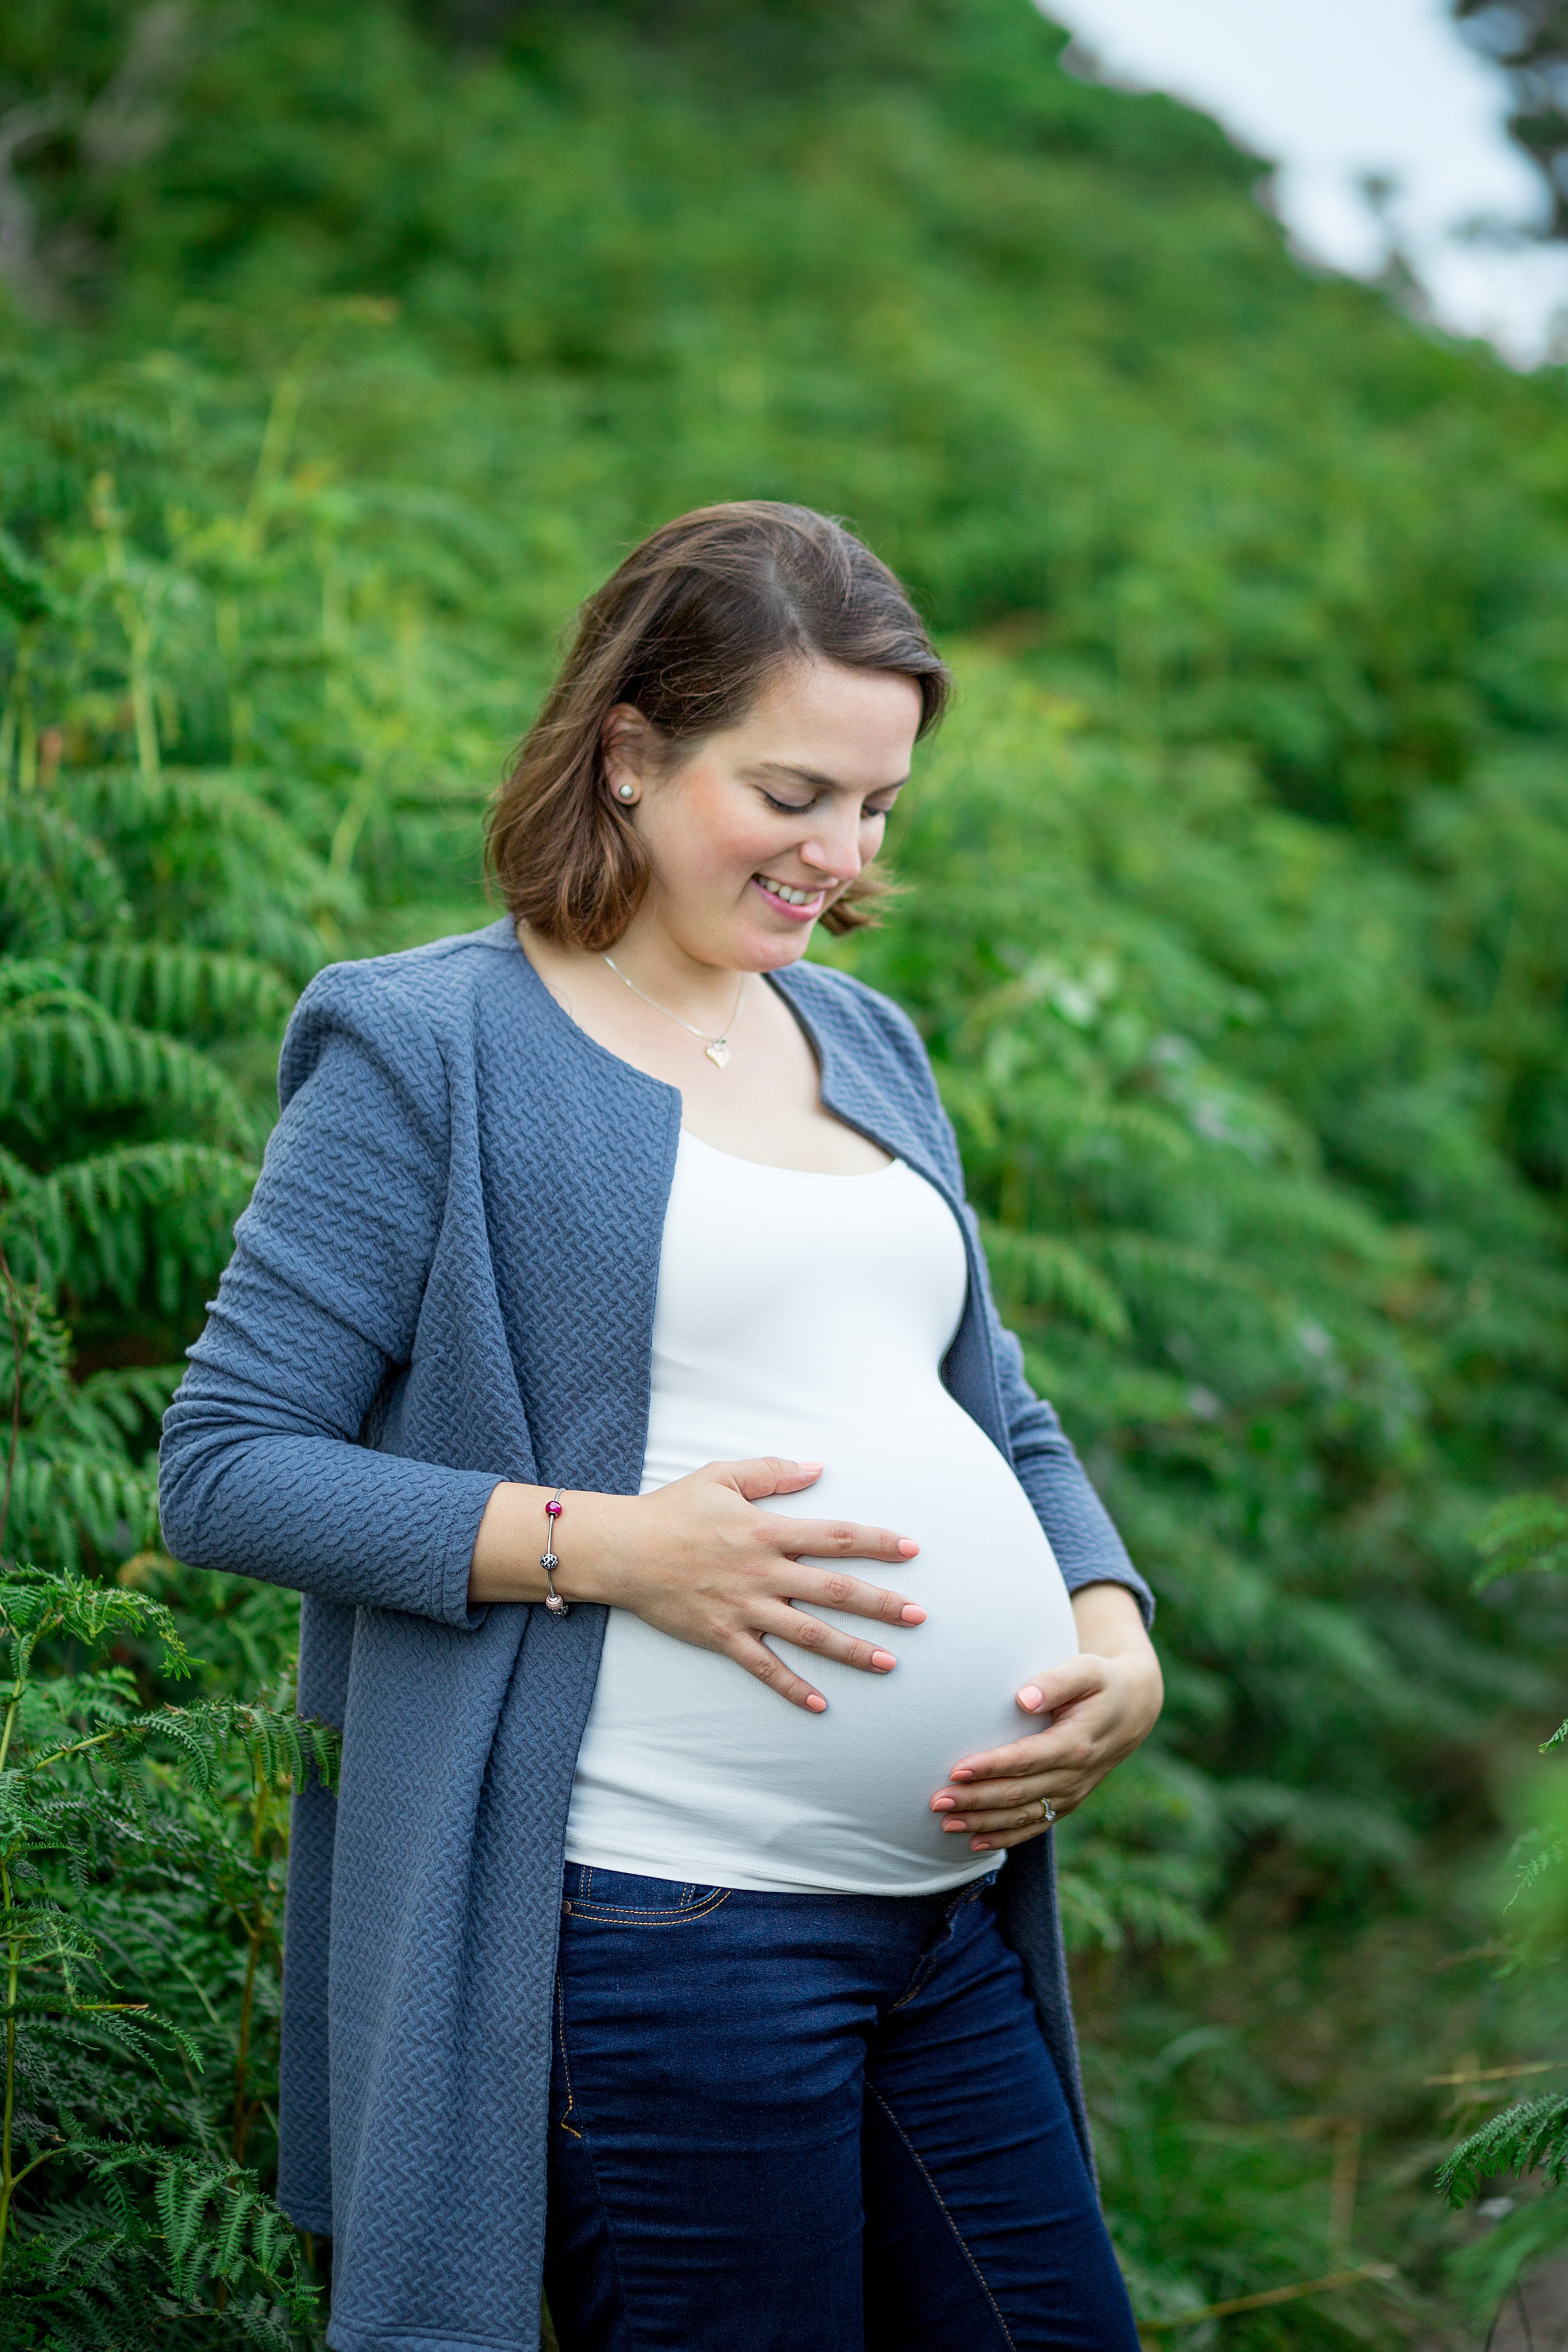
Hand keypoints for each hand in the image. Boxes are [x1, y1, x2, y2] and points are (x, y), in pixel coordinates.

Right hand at [469, 1457, 923, 1711]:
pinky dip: (792, 1687)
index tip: (912, 1549)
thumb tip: (817, 1468)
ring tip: (889, 1662)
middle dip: (880, 1604)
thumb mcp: (722, 1475)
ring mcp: (744, 1607)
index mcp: (767, 1530)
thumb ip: (772, 1471)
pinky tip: (821, 1704)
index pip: (835, 1537)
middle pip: (834, 1590)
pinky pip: (764, 1667)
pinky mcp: (723, 1636)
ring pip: (808, 1633)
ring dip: (851, 1649)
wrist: (621, 1549)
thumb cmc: (672, 1508)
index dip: (877, 1542)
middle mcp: (763, 1572)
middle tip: (919, 1617)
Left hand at [928, 1582, 1161, 1852]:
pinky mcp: (1067, 1802)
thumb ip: (1055, 1681)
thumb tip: (1023, 1698)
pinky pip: (1034, 1826)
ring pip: (1022, 1816)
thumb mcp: (1086, 1670)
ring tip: (945, 1823)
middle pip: (1018, 1794)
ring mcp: (1072, 1793)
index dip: (992, 1767)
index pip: (1026, 1760)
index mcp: (1076, 1743)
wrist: (1133, 1709)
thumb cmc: (1101, 1683)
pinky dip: (1004, 1837)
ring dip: (982, 1822)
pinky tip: (974, 1842)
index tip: (957, 1770)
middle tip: (937, 1801)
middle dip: (975, 1800)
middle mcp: (1075, 1775)